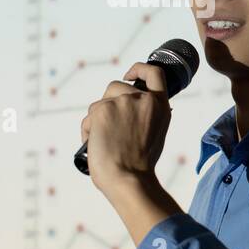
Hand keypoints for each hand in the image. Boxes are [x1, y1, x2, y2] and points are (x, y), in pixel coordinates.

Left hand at [80, 61, 170, 194]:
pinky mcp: (103, 109)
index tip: (129, 74)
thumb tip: (129, 107)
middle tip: (111, 130)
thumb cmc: (139, 165)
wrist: (128, 179)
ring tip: (105, 142)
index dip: (139, 69)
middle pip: (116, 87)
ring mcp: (122, 102)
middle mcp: (142, 99)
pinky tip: (95, 145)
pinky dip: (88, 131)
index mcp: (159, 106)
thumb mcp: (155, 134)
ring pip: (100, 103)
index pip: (154, 73)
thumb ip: (147, 115)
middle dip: (109, 103)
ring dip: (98, 120)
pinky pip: (89, 117)